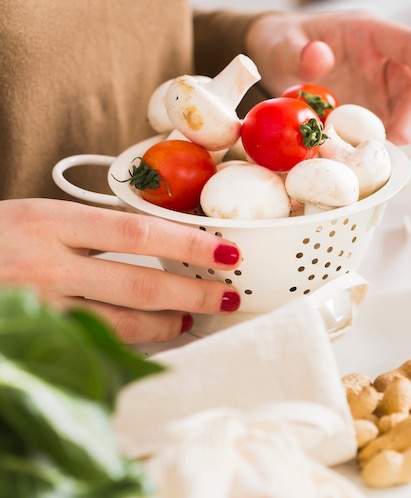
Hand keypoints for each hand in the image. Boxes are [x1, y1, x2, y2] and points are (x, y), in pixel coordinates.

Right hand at [0, 198, 241, 343]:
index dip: (188, 244)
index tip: (225, 250)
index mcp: (51, 221)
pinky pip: (94, 344)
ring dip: (167, 324)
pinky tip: (152, 337)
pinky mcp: (35, 336)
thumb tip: (156, 237)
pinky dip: (130, 342)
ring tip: (193, 318)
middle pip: (139, 285)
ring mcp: (39, 308)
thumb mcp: (37, 216)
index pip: (138, 233)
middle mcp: (47, 266)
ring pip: (120, 325)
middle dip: (192, 293)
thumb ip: (90, 227)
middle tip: (225, 295)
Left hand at [246, 10, 410, 188]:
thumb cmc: (283, 42)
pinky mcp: (376, 115)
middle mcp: (386, 64)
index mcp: (372, 34)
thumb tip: (316, 57)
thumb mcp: (282, 42)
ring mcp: (383, 92)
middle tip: (394, 154)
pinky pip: (403, 135)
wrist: (276, 56)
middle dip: (409, 126)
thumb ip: (297, 50)